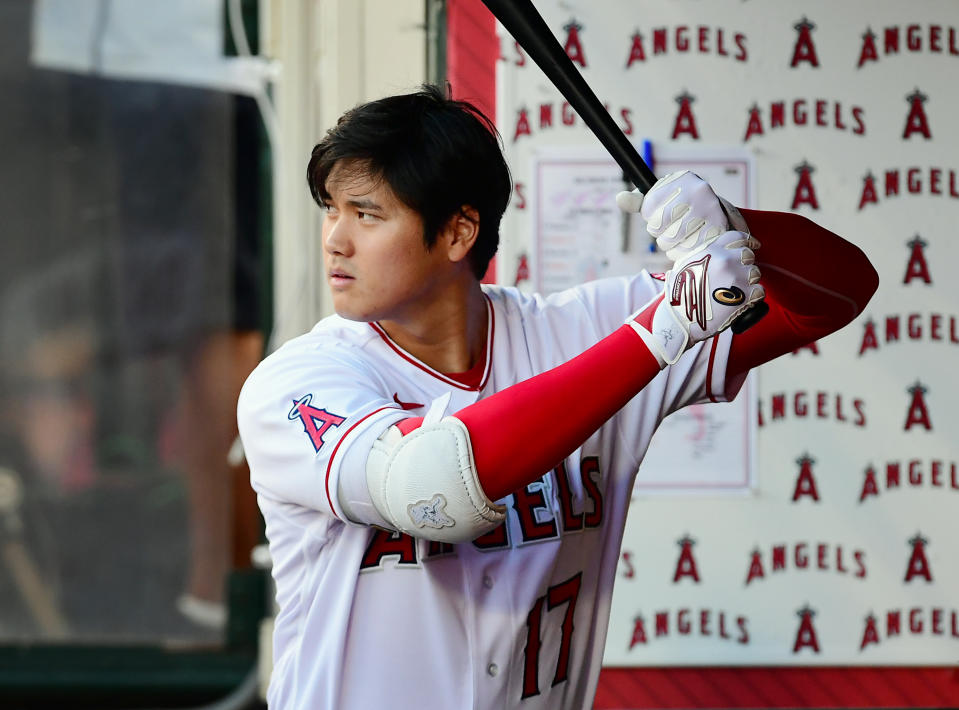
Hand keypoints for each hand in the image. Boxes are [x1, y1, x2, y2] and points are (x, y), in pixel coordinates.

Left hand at [616, 170, 750, 260]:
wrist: (723, 224)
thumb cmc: (686, 212)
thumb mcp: (664, 201)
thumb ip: (640, 201)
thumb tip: (620, 198)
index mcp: (683, 179)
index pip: (648, 206)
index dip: (651, 216)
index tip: (662, 215)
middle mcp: (698, 191)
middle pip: (657, 225)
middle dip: (660, 232)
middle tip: (673, 229)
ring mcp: (710, 211)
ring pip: (669, 239)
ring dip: (669, 245)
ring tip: (680, 238)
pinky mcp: (717, 232)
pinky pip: (684, 251)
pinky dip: (680, 253)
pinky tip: (688, 246)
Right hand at [627, 230, 764, 365]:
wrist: (680, 319)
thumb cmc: (680, 295)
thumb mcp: (686, 265)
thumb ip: (704, 255)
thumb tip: (717, 253)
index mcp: (711, 251)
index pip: (737, 237)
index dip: (749, 241)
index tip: (754, 245)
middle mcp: (725, 261)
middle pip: (748, 255)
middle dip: (745, 265)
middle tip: (737, 277)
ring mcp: (736, 277)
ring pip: (755, 273)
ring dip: (749, 282)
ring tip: (735, 292)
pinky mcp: (744, 296)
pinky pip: (760, 291)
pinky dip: (754, 297)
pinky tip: (742, 301)